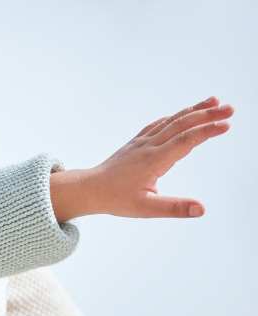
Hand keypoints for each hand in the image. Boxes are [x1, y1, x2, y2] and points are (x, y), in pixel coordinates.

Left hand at [50, 96, 232, 221]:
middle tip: (230, 109)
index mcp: (153, 160)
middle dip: (207, 115)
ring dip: (193, 110)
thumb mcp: (145, 208)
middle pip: (181, 125)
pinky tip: (182, 114)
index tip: (226, 124)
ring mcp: (142, 142)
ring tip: (214, 102)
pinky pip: (158, 125)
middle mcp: (149, 146)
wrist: (89, 189)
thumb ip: (174, 207)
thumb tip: (201, 209)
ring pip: (170, 121)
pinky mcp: (136, 143)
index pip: (185, 141)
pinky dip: (174, 117)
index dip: (206, 131)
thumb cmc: (115, 199)